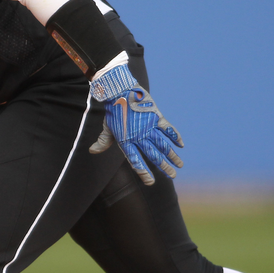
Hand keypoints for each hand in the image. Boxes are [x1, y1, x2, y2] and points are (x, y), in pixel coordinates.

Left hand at [88, 63, 183, 185]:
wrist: (119, 90)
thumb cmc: (112, 110)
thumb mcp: (107, 127)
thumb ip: (103, 141)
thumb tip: (92, 151)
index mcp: (125, 141)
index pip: (135, 161)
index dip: (143, 172)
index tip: (151, 182)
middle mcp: (138, 136)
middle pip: (153, 155)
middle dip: (164, 167)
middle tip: (173, 176)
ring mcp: (148, 127)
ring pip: (162, 145)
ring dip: (172, 156)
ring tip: (180, 165)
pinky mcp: (155, 116)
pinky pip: (167, 128)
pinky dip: (174, 136)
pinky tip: (181, 145)